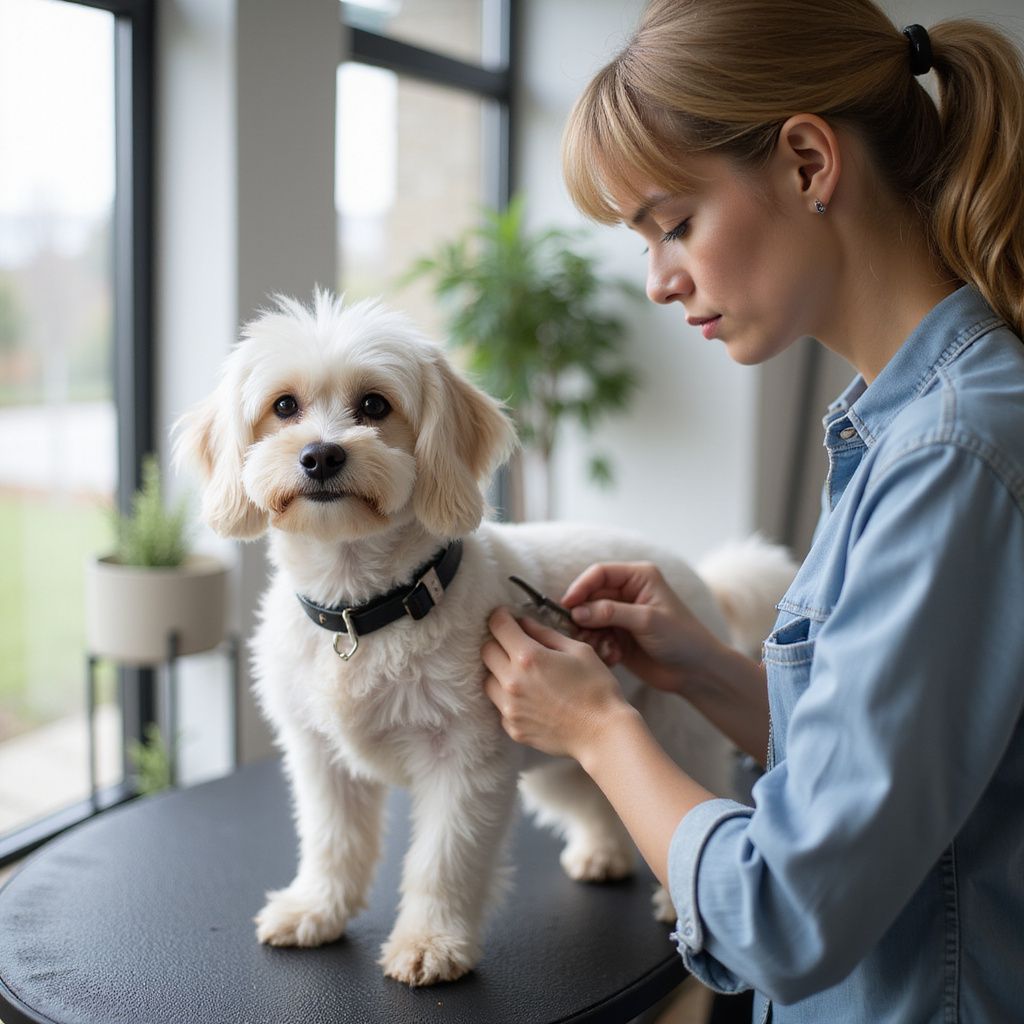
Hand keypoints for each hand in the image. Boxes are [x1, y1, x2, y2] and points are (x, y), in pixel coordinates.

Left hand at [482, 607, 631, 760]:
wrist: (603, 735)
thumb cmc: (597, 689)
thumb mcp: (578, 650)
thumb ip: (546, 634)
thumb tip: (525, 623)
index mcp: (529, 657)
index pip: (498, 626)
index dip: (500, 617)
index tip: (505, 616)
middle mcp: (512, 682)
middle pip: (486, 651)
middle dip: (498, 642)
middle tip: (514, 644)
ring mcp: (510, 708)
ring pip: (488, 680)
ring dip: (499, 671)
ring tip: (523, 674)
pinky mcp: (513, 729)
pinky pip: (500, 706)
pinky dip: (509, 698)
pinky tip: (530, 698)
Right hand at [561, 562, 725, 695]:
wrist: (696, 672)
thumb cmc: (682, 639)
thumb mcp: (647, 620)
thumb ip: (611, 612)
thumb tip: (577, 611)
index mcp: (639, 577)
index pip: (599, 573)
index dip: (580, 587)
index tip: (567, 605)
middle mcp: (628, 592)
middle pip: (590, 596)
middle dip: (583, 616)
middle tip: (580, 635)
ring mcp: (622, 615)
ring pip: (589, 618)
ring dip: (590, 634)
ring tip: (603, 648)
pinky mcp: (618, 636)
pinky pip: (596, 636)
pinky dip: (599, 646)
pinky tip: (613, 657)